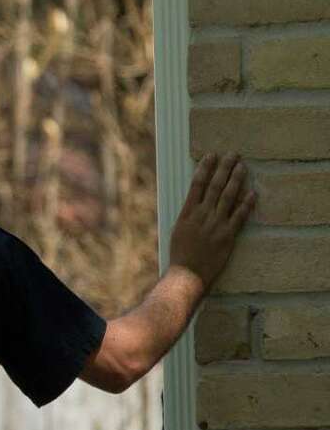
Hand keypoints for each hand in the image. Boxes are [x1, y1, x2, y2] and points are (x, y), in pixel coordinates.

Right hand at [168, 153, 254, 288]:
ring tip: (243, 167)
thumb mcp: (177, 231)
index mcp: (187, 213)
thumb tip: (194, 203)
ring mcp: (215, 225)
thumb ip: (188, 216)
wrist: (187, 275)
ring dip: (236, 180)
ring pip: (228, 197)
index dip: (205, 169)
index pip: (196, 185)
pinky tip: (253, 192)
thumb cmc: (180, 255)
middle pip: (214, 186)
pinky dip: (246, 204)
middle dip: (224, 169)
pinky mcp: (227, 235)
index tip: (211, 156)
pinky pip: (239, 216)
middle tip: (232, 154)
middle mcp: (201, 216)